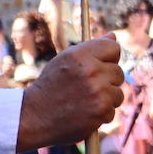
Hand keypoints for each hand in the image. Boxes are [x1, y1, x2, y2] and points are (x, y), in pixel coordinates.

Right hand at [17, 36, 123, 150]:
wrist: (34, 117)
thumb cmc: (51, 86)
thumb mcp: (65, 60)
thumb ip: (90, 49)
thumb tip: (113, 36)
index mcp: (80, 54)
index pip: (113, 48)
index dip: (108, 58)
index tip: (100, 66)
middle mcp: (90, 70)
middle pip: (118, 72)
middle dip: (107, 81)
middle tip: (87, 89)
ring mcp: (98, 91)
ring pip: (118, 93)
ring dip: (106, 99)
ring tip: (84, 102)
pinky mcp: (101, 110)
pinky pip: (112, 110)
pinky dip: (100, 115)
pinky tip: (84, 114)